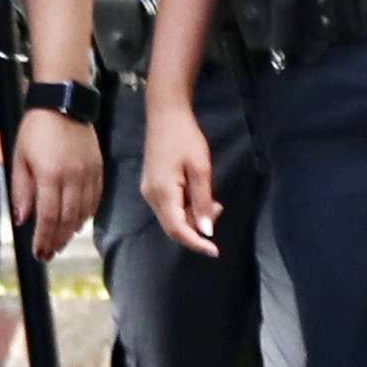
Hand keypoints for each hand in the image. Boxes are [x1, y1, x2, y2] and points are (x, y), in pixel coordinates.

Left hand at [8, 108, 99, 257]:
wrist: (63, 103)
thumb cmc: (36, 129)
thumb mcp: (20, 158)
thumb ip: (21, 190)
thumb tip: (22, 219)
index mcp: (50, 174)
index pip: (49, 216)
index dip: (44, 237)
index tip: (39, 252)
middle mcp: (72, 177)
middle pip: (68, 218)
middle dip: (57, 239)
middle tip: (49, 253)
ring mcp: (88, 173)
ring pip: (83, 212)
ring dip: (71, 230)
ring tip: (61, 242)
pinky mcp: (98, 168)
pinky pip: (95, 199)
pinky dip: (86, 215)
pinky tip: (78, 222)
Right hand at [140, 101, 221, 255]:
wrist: (166, 115)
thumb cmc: (186, 138)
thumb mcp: (201, 169)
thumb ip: (202, 201)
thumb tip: (206, 230)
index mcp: (163, 193)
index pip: (178, 229)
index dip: (196, 243)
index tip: (215, 251)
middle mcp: (151, 196)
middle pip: (173, 227)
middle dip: (197, 228)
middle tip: (218, 208)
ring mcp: (149, 191)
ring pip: (172, 217)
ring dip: (193, 216)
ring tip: (212, 200)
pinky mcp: (151, 186)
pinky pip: (169, 207)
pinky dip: (186, 208)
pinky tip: (198, 195)